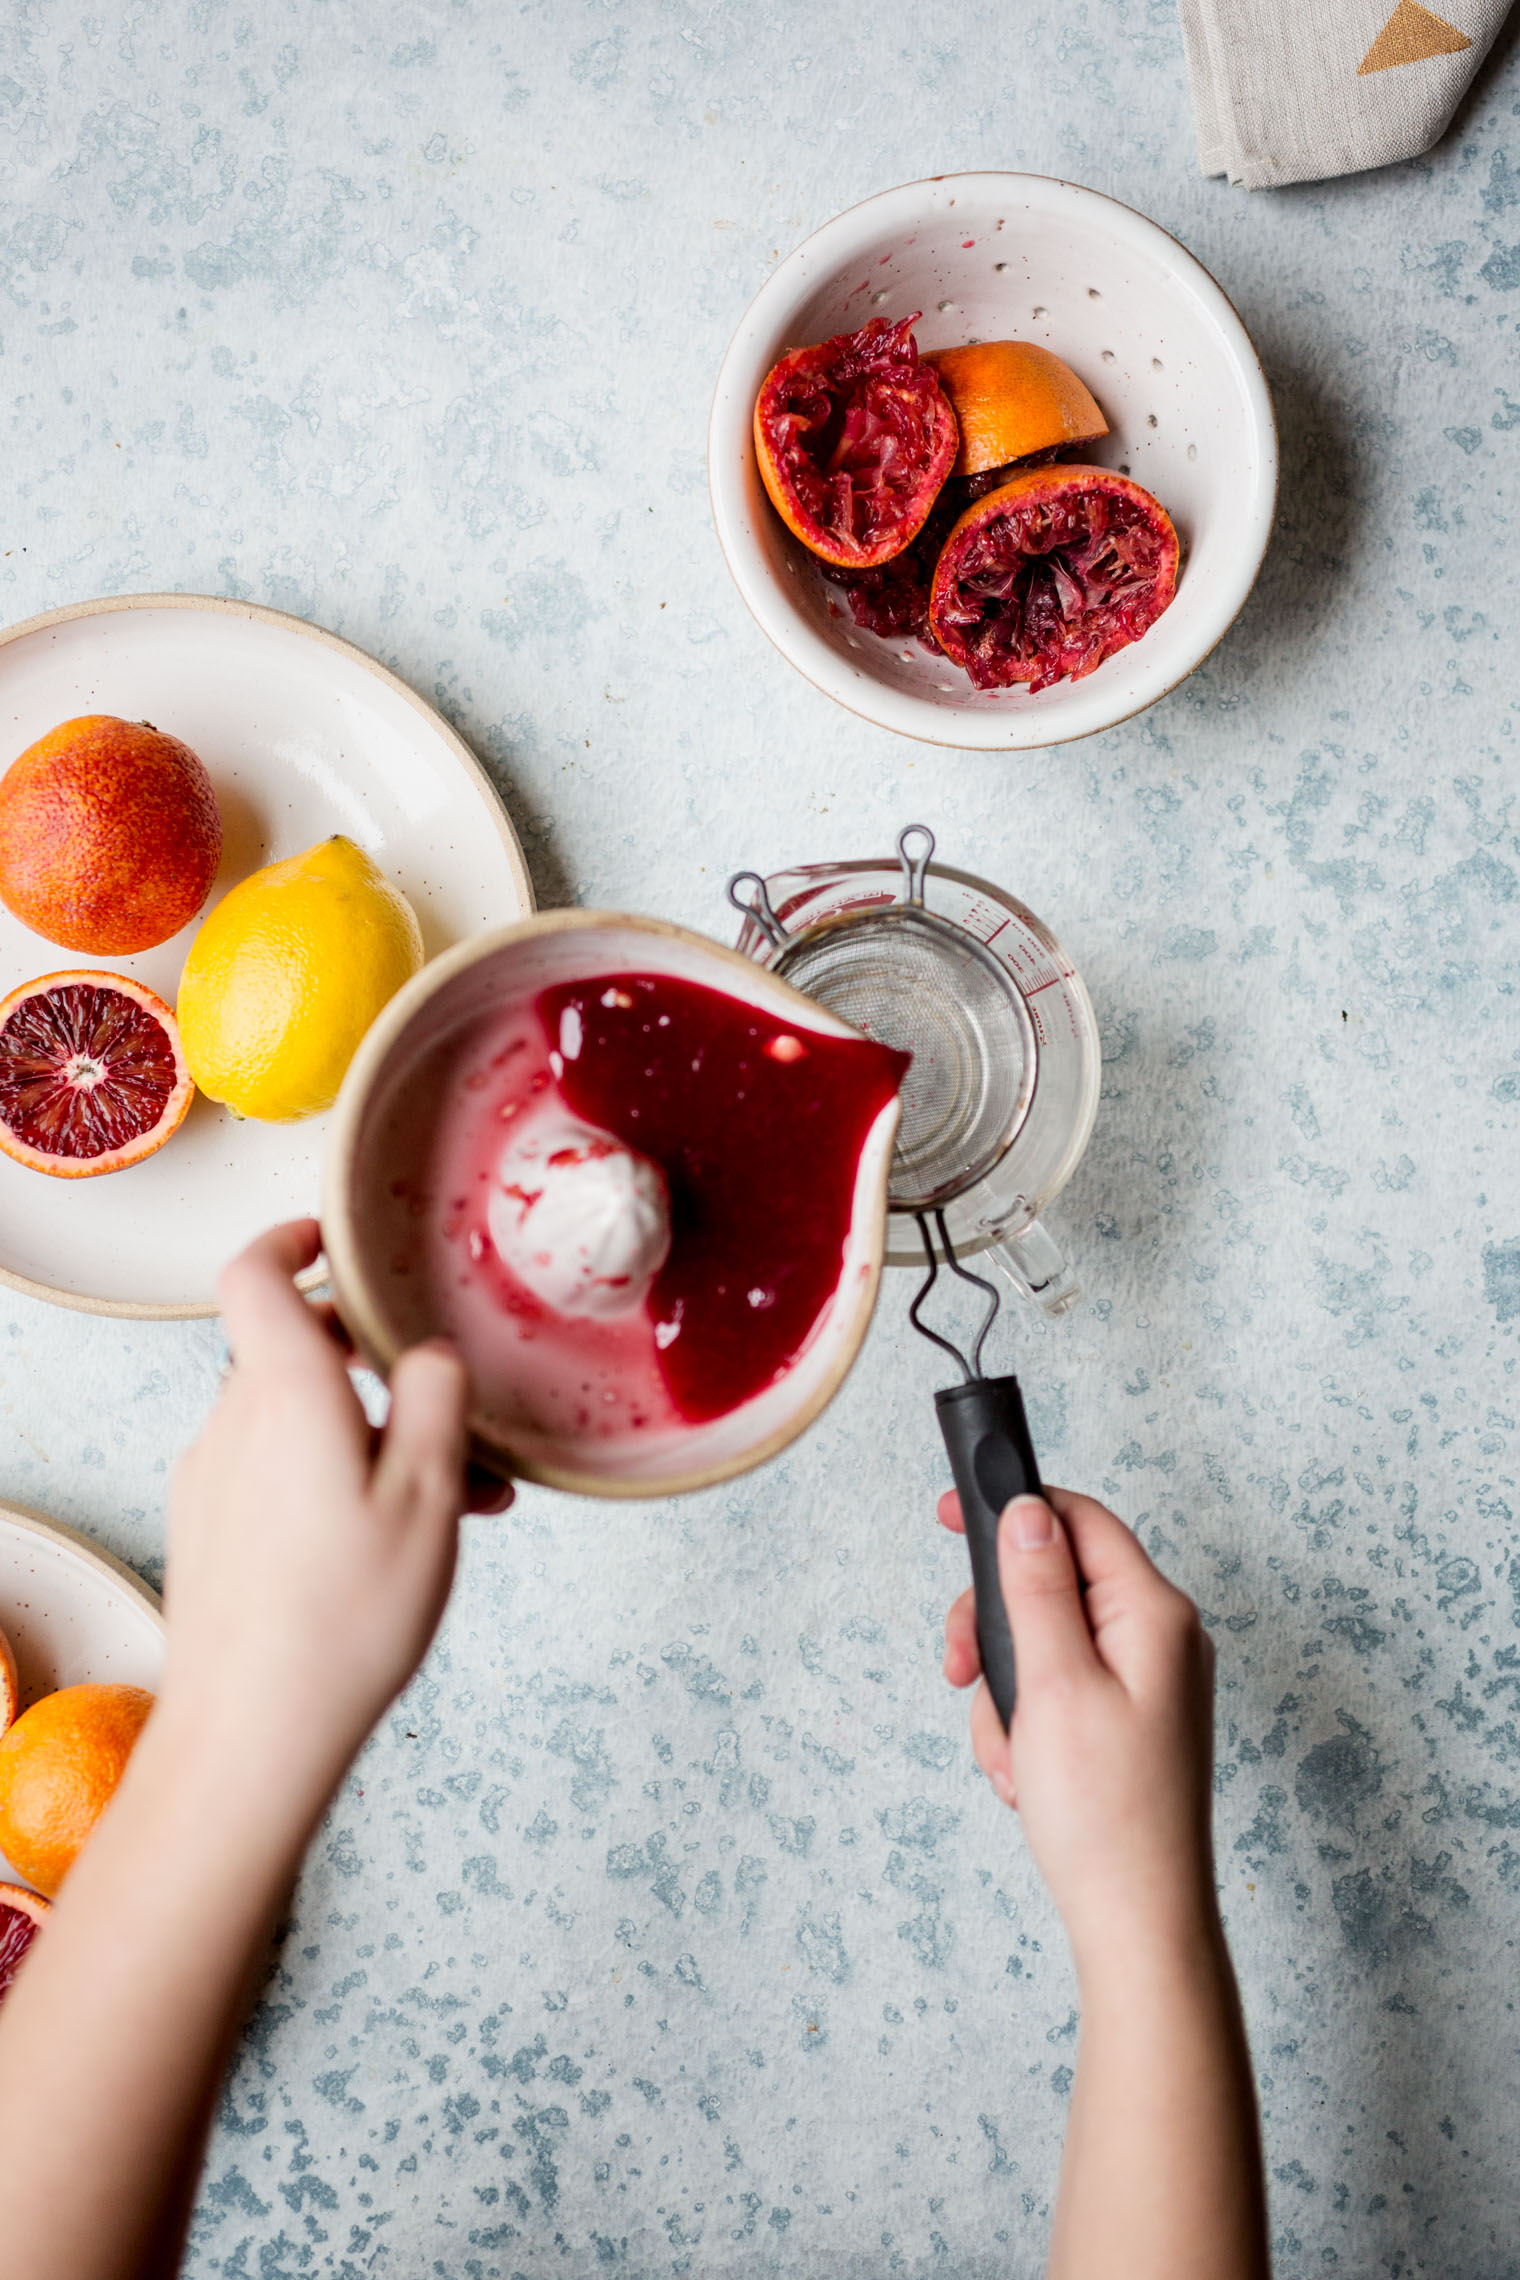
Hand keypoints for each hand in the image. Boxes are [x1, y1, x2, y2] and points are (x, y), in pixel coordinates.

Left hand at [159, 1219, 510, 1793]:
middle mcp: (233, 1424)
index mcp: (284, 1394)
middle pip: (292, 1351)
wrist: (250, 1732)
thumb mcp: (429, 1495)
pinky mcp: (211, 1530)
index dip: (292, 1240)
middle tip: (447, 1406)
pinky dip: (334, 1477)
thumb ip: (435, 1400)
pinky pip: (277, 1471)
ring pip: (296, 1420)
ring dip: (369, 1433)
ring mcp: (213, 1480)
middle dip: (373, 1365)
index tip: (336, 1244)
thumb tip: (428, 1355)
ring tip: (456, 1499)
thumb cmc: (343, 1618)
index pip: (254, 1273)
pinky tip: (396, 1539)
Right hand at [940, 1488, 1216, 1977]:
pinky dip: (1027, 1726)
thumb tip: (1027, 1508)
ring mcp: (1147, 1681)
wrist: (1138, 1922)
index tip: (948, 1513)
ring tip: (1011, 1755)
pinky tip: (1024, 1775)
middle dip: (995, 1629)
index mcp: (1154, 1614)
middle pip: (1051, 1582)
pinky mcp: (1129, 1720)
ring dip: (1007, 1694)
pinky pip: (1058, 1691)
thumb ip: (1037, 1586)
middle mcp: (1160, 1637)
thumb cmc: (1105, 1815)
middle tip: (960, 1672)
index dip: (1011, 1508)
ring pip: (1044, 1643)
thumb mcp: (1053, 1684)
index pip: (1078, 1519)